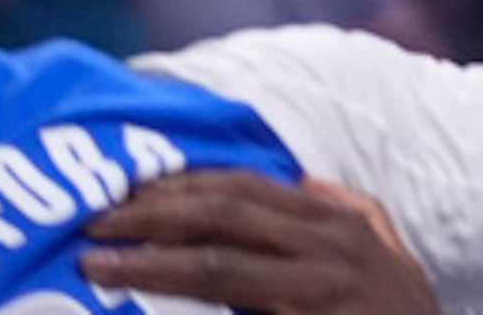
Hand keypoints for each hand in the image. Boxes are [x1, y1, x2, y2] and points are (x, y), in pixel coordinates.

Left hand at [86, 172, 437, 314]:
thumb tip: (306, 180)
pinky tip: (146, 313)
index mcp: (342, 223)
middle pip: (226, 214)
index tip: (128, 193)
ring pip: (219, 265)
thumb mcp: (388, 258)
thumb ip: (351, 215)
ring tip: (98, 264)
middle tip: (94, 224)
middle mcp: (332, 247)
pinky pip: (233, 313)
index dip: (182, 186)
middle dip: (153, 216)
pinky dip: (184, 312)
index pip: (247, 187)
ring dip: (150, 262)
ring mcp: (323, 291)